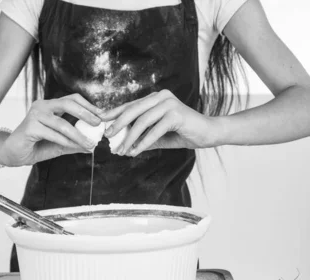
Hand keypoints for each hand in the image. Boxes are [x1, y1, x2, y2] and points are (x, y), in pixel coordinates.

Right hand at [0, 94, 102, 165]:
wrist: (12, 154)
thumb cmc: (35, 146)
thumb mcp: (59, 144)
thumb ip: (74, 143)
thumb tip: (92, 146)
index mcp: (50, 106)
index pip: (72, 99)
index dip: (89, 106)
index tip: (102, 116)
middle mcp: (42, 106)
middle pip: (68, 103)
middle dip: (86, 114)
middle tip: (98, 125)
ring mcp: (35, 115)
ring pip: (62, 123)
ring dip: (78, 135)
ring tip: (89, 144)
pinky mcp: (30, 127)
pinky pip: (52, 133)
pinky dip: (65, 141)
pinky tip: (74, 146)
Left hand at [101, 90, 215, 156]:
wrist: (209, 134)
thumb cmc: (184, 133)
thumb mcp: (158, 136)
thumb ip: (142, 137)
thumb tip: (123, 147)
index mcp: (155, 98)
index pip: (131, 105)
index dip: (114, 113)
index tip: (100, 121)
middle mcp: (161, 96)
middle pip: (133, 110)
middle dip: (118, 125)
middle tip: (108, 137)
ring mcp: (169, 104)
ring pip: (142, 121)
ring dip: (130, 138)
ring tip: (122, 150)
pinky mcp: (176, 114)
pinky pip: (154, 130)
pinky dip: (143, 143)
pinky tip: (135, 152)